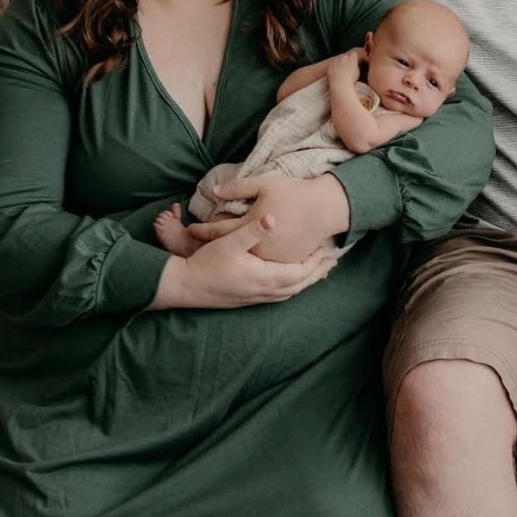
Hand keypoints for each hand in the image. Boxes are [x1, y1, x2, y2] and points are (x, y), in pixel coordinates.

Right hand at [152, 215, 336, 308]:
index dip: (316, 263)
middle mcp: (263, 291)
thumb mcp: (228, 242)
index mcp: (264, 277)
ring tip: (318, 272)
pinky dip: (291, 287)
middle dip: (316, 273)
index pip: (299, 272)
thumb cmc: (206, 263)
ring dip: (305, 281)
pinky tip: (290, 281)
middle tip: (332, 262)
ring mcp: (255, 297)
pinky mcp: (247, 299)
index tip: (329, 252)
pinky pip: (278, 295)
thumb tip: (272, 218)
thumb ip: (252, 230)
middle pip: (299, 285)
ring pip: (289, 292)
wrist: (184, 287)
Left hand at [207, 170, 350, 259]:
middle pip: (229, 250)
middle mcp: (262, 248)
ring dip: (231, 260)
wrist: (325, 207)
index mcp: (252, 226)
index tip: (190, 229)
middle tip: (196, 248)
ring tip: (214, 259)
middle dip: (212, 248)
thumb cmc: (294, 193)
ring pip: (245, 262)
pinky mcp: (286, 263)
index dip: (202, 229)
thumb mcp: (264, 184)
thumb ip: (238, 188)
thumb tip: (214, 191)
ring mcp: (275, 259)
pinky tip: (244, 263)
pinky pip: (264, 267)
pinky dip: (251, 264)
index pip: (219, 230)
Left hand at [327, 47, 365, 88]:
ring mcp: (336, 61)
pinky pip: (332, 64)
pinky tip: (335, 74)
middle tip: (347, 68)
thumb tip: (355, 65)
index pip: (354, 54)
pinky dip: (333, 67)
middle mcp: (344, 58)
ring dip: (339, 64)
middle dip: (346, 61)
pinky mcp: (330, 65)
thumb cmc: (350, 81)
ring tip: (340, 72)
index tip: (354, 62)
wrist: (340, 85)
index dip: (354, 58)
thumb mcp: (358, 73)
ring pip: (338, 60)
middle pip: (346, 57)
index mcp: (352, 59)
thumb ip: (356, 66)